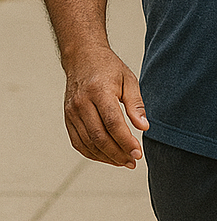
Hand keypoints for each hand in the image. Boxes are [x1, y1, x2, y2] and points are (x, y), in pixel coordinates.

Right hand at [63, 46, 148, 167]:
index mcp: (99, 91)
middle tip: (133, 161)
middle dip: (117, 153)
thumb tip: (144, 127)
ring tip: (124, 162)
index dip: (126, 141)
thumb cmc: (109, 68)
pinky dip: (92, 153)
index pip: (113, 123)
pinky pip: (78, 142)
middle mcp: (81, 103)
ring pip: (87, 143)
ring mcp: (72, 112)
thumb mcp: (129, 80)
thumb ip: (136, 104)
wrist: (82, 58)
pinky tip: (107, 157)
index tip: (138, 152)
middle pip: (99, 136)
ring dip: (106, 157)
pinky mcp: (67, 118)